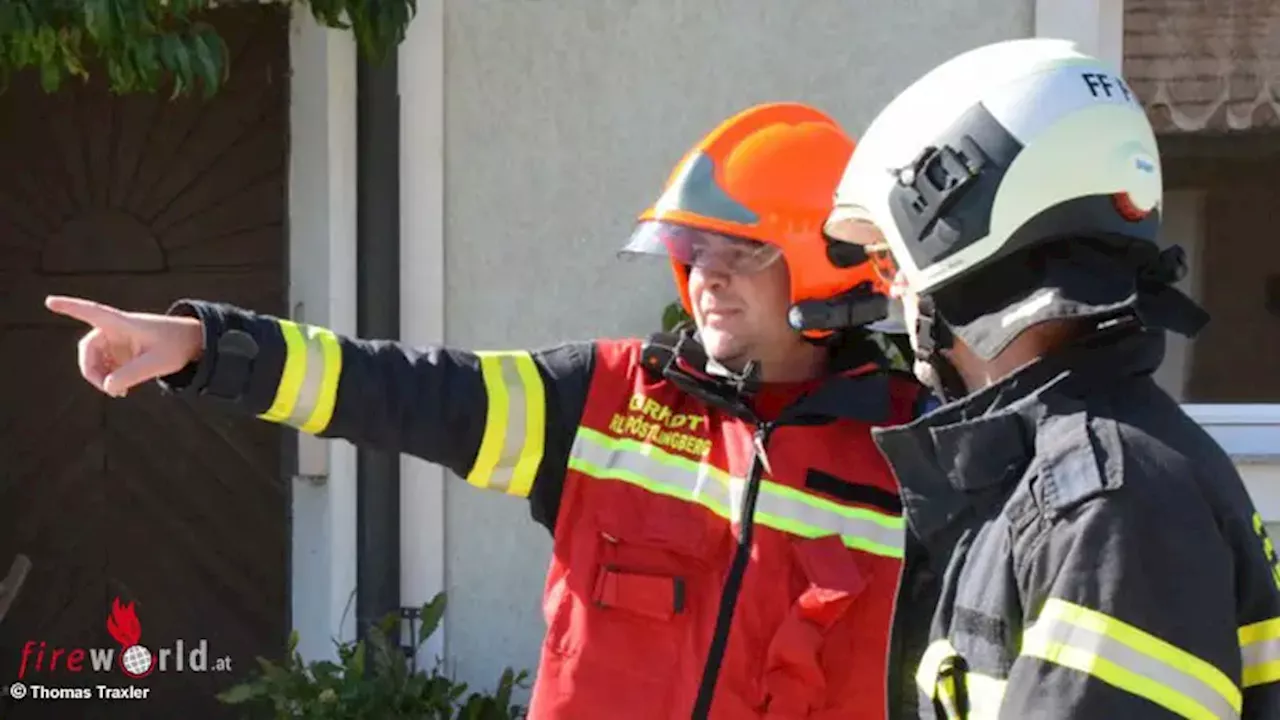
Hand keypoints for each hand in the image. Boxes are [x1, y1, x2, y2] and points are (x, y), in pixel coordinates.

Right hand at [44, 296, 203, 397]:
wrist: (192, 343)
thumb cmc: (176, 346)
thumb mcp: (157, 363)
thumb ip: (132, 374)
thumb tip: (108, 387)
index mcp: (123, 323)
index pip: (92, 312)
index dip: (70, 307)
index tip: (49, 302)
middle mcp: (115, 329)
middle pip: (89, 348)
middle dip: (92, 370)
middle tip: (107, 390)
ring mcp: (116, 340)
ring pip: (94, 359)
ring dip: (101, 376)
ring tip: (119, 392)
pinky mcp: (120, 350)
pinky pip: (104, 365)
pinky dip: (109, 378)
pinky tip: (122, 389)